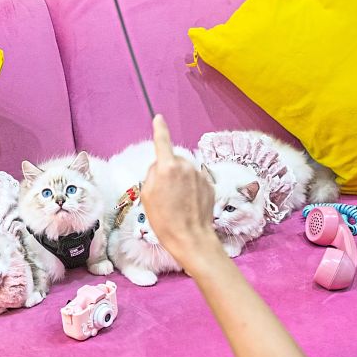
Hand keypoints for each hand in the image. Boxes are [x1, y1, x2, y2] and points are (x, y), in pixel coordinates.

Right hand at [143, 115, 221, 273]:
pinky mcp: (209, 184)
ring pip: (184, 171)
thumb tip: (160, 167)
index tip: (159, 118)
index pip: (162, 141)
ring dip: (180, 181)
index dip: (160, 129)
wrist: (191, 237)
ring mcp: (199, 175)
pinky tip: (188, 205)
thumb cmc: (165, 221)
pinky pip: (195, 180)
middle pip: (172, 161)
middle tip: (164, 195)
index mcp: (167, 167)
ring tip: (177, 203)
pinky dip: (191, 189)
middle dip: (167, 172)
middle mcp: (186, 167)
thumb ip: (152, 175)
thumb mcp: (147, 197)